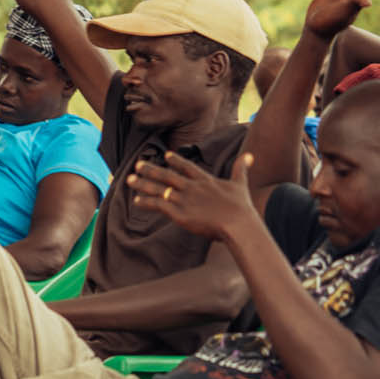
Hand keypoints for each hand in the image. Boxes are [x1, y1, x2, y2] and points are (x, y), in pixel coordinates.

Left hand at [127, 151, 257, 241]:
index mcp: (205, 180)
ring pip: (158, 189)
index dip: (176, 161)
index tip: (166, 155)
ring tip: (129, 179)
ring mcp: (184, 199)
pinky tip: (136, 201)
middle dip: (150, 170)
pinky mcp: (179, 213)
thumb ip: (241, 168)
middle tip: (137, 164)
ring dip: (143, 184)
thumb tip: (250, 155)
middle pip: (167, 176)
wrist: (238, 223)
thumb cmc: (241, 207)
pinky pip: (158, 205)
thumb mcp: (240, 184)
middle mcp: (191, 187)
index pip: (187, 167)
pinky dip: (146, 202)